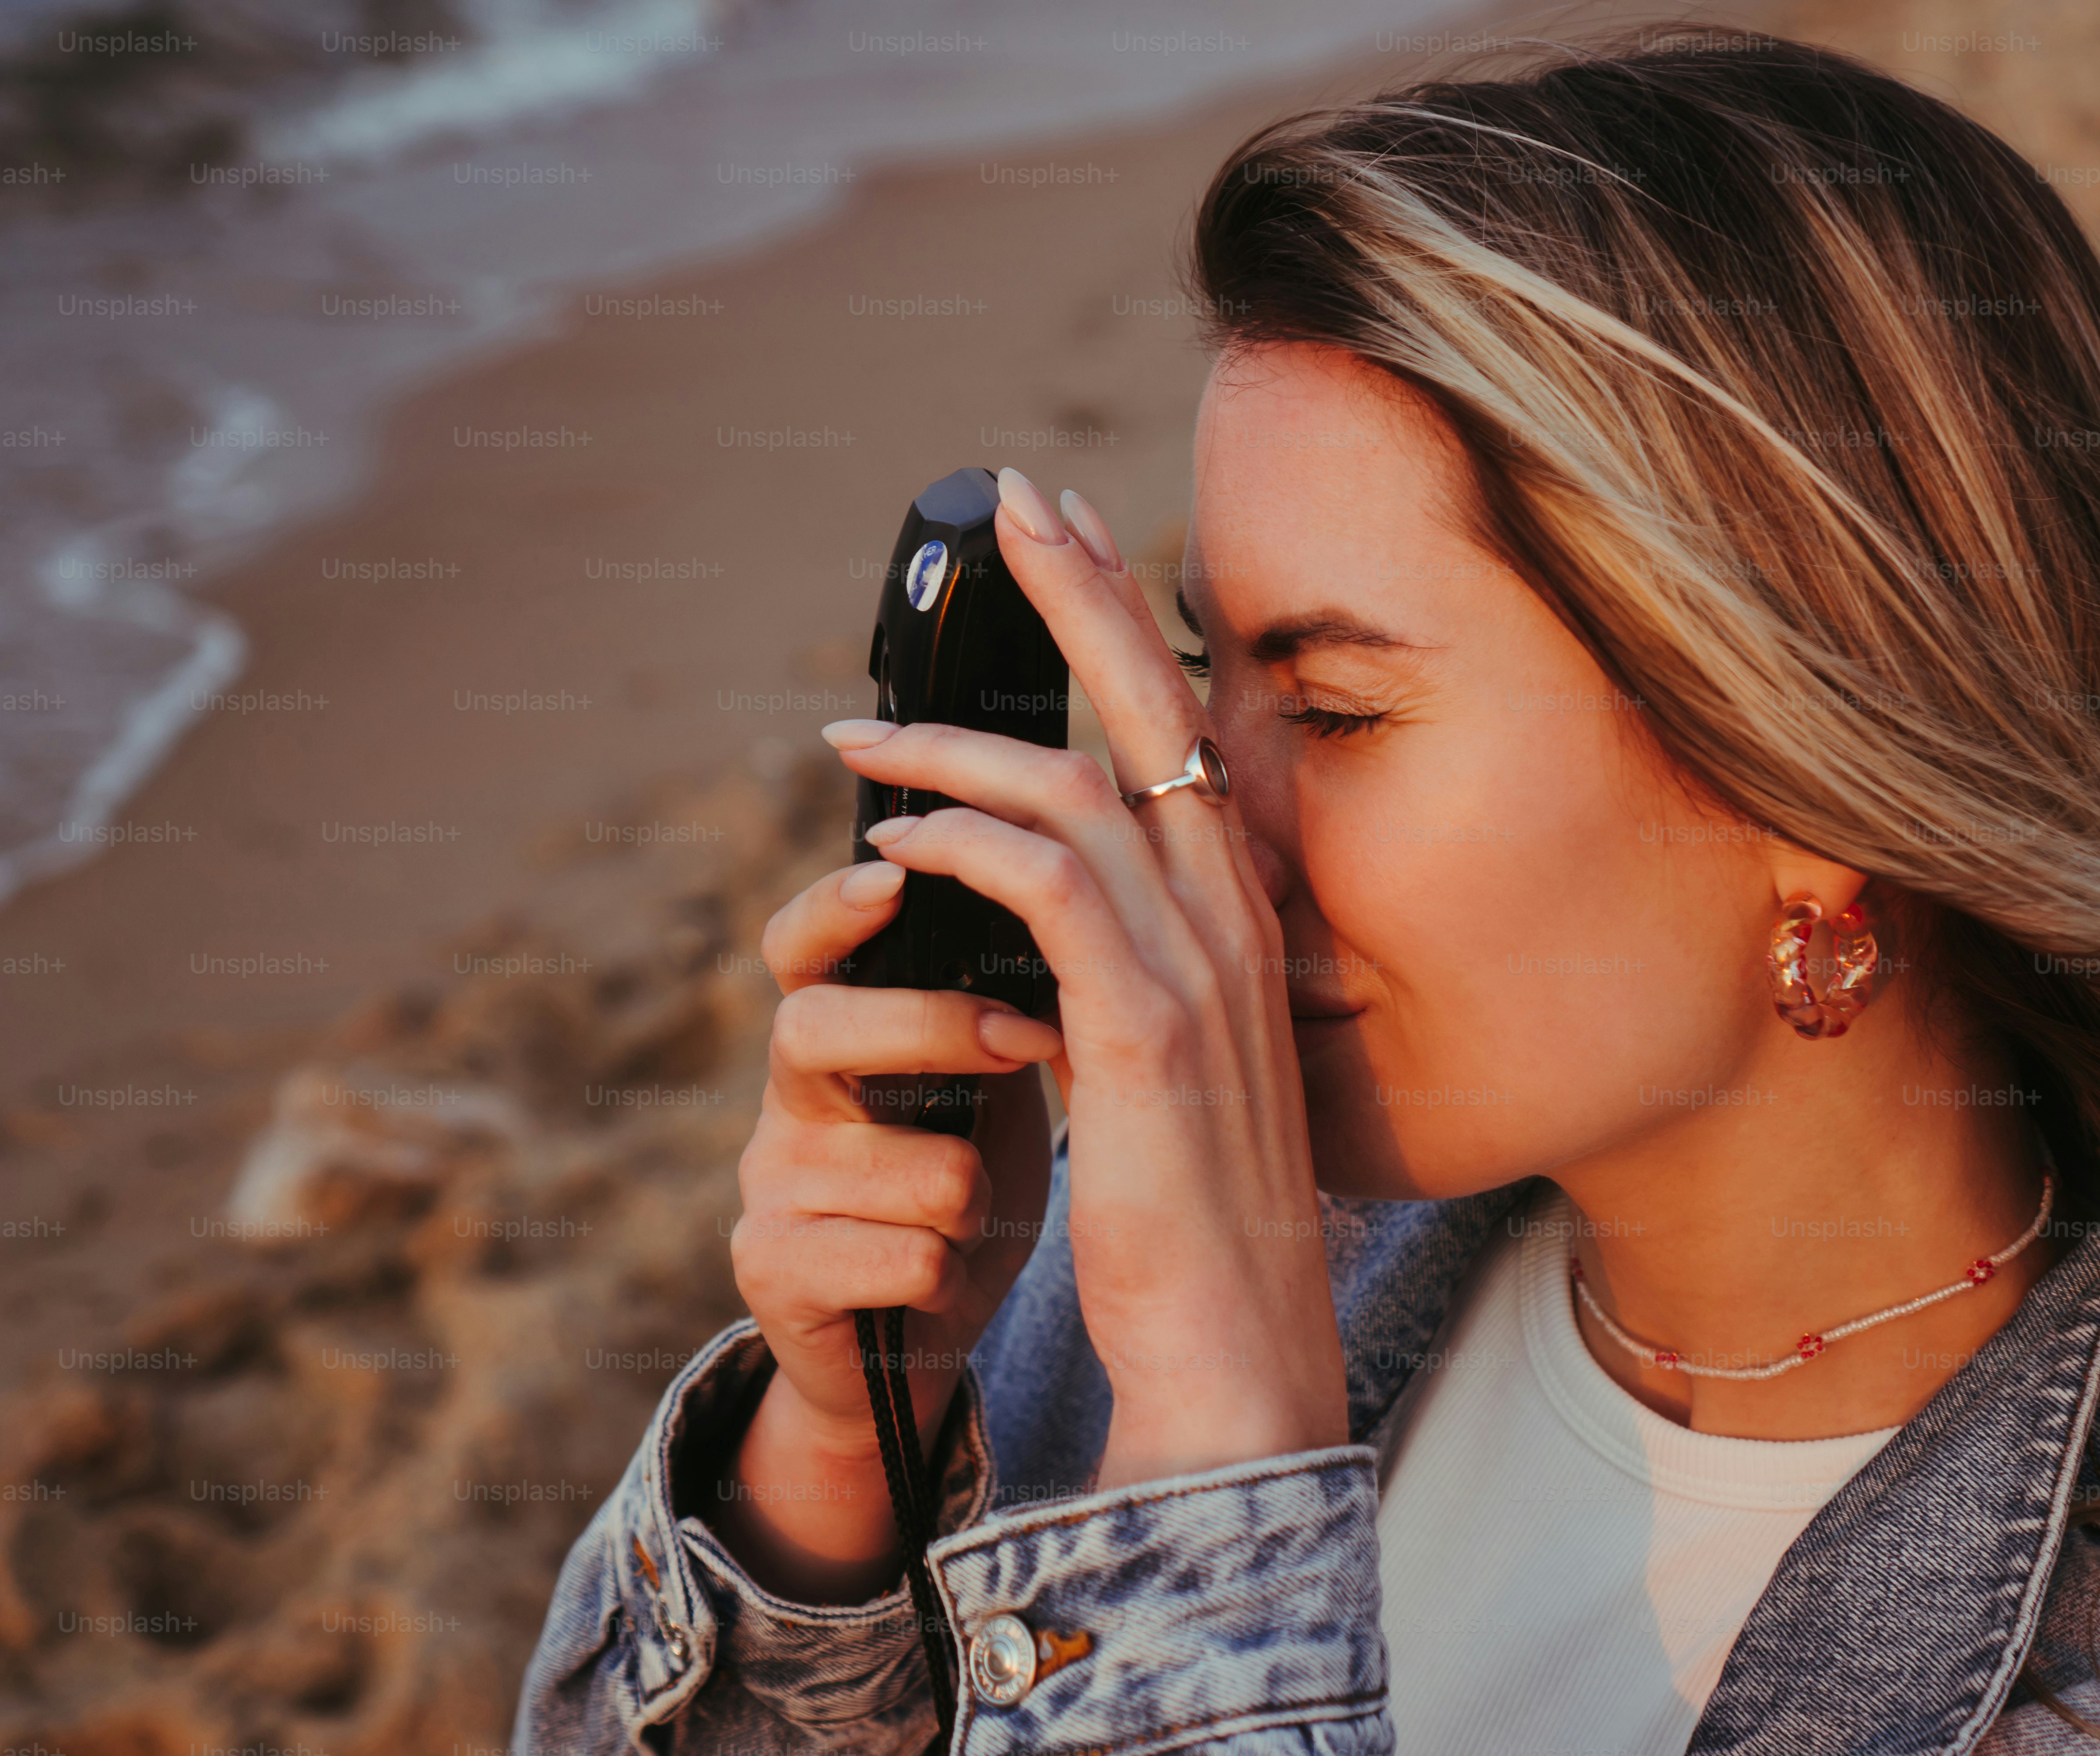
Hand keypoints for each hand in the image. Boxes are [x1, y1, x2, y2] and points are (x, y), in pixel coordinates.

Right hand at [716, 855, 1061, 1601]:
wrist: (916, 1340)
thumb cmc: (966, 1182)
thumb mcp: (981, 1079)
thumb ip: (993, 993)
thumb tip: (1067, 880)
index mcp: (835, 1035)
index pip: (800, 945)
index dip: (834, 905)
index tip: (895, 877)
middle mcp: (784, 1102)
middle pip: (813, 1027)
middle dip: (929, 1029)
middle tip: (1022, 1041)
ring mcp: (768, 1189)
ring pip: (895, 1161)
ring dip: (968, 1190)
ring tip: (976, 1213)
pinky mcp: (771, 1274)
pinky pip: (895, 1254)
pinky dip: (948, 1267)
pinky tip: (944, 1277)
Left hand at [825, 469, 1345, 1489]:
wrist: (1236, 1347)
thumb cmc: (1191, 1216)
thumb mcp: (1172, 1068)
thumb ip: (1132, 979)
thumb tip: (1059, 933)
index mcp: (1243, 922)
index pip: (1192, 738)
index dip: (1139, 626)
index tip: (1081, 544)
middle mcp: (1235, 919)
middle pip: (1157, 711)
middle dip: (1084, 594)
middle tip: (1018, 505)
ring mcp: (1198, 966)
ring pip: (1081, 784)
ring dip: (960, 738)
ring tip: (856, 728)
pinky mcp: (1141, 1023)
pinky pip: (1044, 880)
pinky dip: (963, 836)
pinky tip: (895, 833)